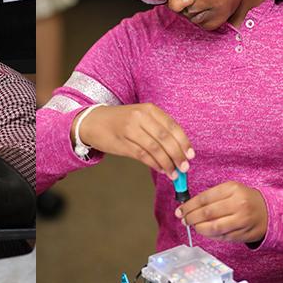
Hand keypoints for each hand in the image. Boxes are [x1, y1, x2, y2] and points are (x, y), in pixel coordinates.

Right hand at [76, 103, 194, 176]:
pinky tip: (160, 169)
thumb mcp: (140, 116)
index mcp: (148, 109)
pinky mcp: (122, 143)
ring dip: (167, 163)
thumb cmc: (120, 121)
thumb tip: (179, 149)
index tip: (190, 155)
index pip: (172, 127)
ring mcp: (130, 130)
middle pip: (165, 138)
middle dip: (177, 155)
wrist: (92, 122)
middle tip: (184, 167)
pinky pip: (143, 155)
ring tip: (174, 173)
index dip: (184, 143)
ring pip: (155, 149)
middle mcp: (139, 117)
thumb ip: (158, 128)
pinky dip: (154, 164)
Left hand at [176, 181, 267, 242]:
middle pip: (207, 213)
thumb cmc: (245, 199)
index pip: (204, 198)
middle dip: (191, 217)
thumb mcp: (231, 189)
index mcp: (233, 189)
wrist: (270, 211)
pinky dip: (210, 235)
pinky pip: (222, 237)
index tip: (180, 210)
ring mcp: (242, 221)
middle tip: (184, 219)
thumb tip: (188, 206)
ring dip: (198, 228)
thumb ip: (211, 196)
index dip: (189, 206)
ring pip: (213, 227)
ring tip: (193, 225)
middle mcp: (239, 205)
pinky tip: (204, 231)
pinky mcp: (244, 234)